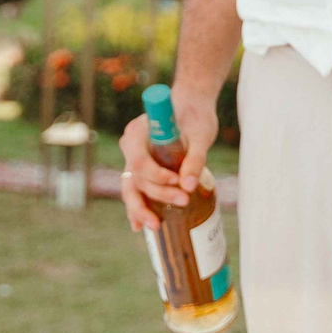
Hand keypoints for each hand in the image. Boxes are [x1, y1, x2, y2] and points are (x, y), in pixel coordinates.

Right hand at [118, 84, 216, 233]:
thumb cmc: (196, 116)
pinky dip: (138, 207)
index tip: (177, 180)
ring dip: (142, 208)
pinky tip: (140, 226)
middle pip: (135, 177)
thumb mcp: (200, 134)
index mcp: (138, 132)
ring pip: (131, 187)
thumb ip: (194, 158)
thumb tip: (189, 187)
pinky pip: (136, 189)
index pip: (139, 161)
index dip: (155, 175)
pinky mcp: (142, 168)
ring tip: (156, 226)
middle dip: (156, 195)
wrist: (192, 105)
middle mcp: (130, 146)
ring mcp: (133, 158)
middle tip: (183, 201)